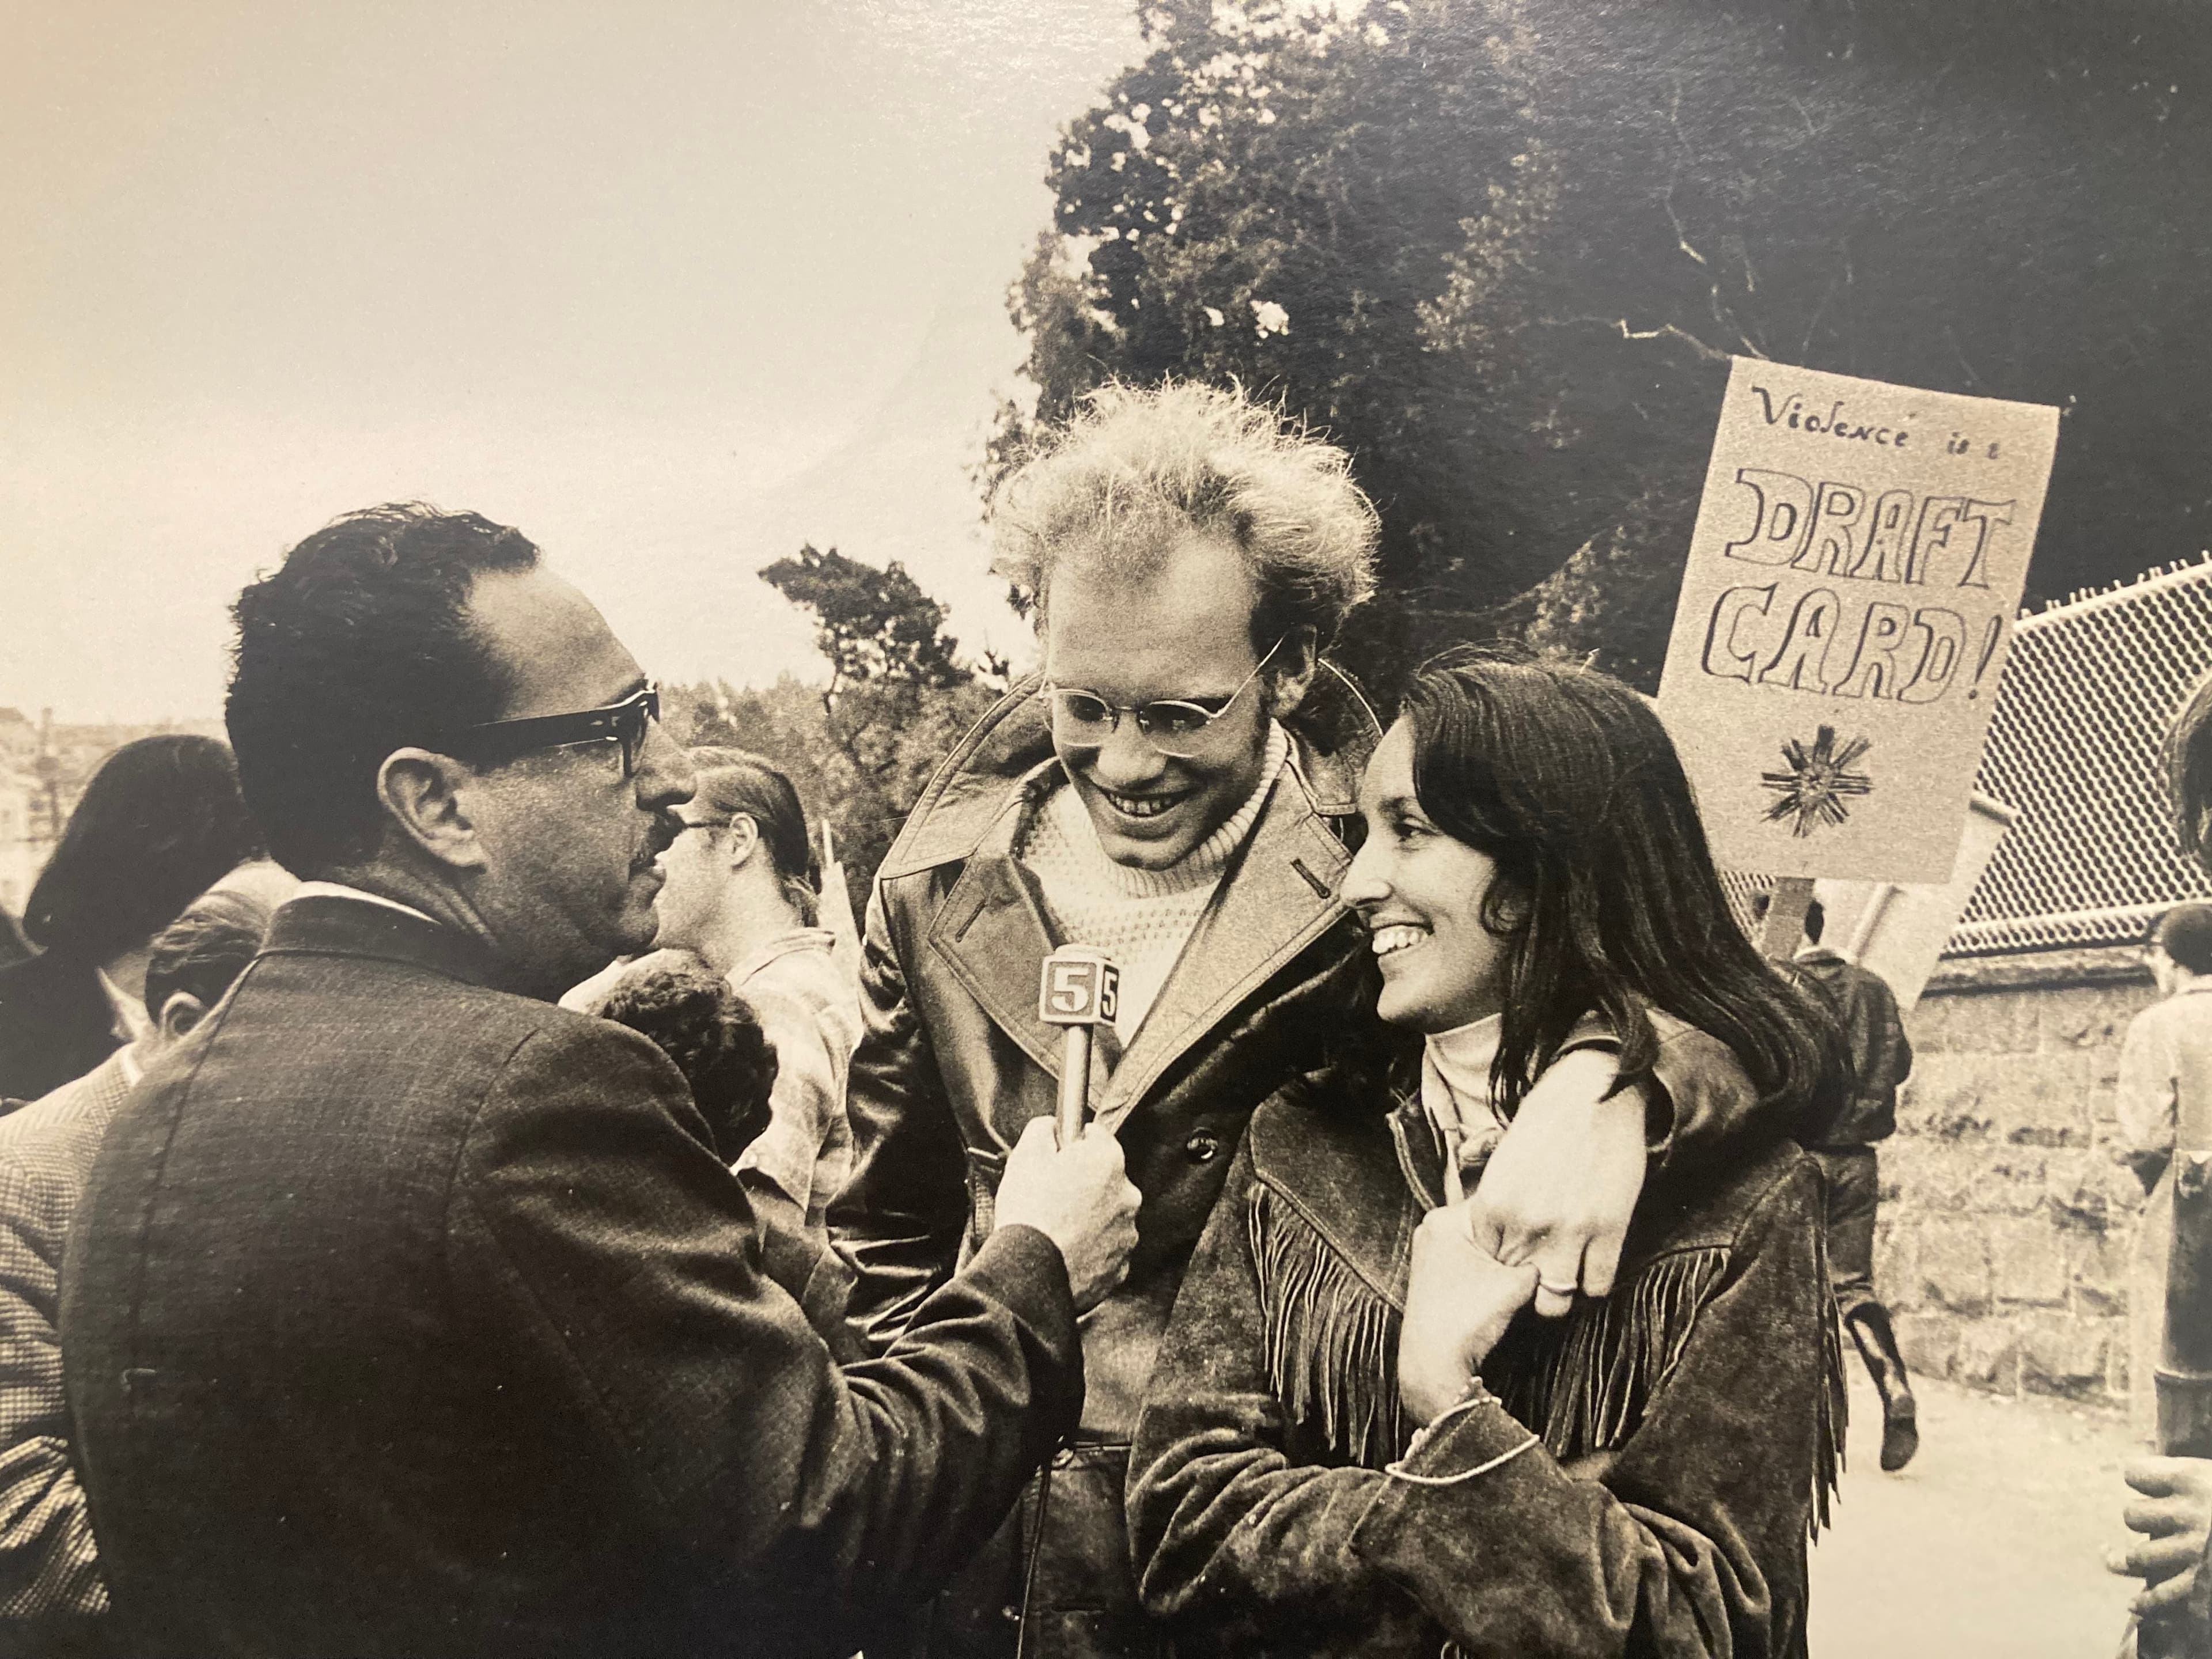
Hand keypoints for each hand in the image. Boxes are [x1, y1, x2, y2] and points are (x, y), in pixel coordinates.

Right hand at [994, 1117, 1141, 1313]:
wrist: (1029, 1273)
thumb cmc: (1028, 1211)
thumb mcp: (1025, 1154)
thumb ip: (1043, 1129)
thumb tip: (1052, 1126)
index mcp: (1108, 1161)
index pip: (1097, 1137)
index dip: (1074, 1145)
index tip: (1058, 1157)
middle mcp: (1128, 1195)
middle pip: (1105, 1179)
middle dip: (1084, 1183)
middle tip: (1052, 1196)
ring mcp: (1127, 1233)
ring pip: (1107, 1215)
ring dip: (1089, 1217)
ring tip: (1057, 1228)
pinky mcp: (1121, 1266)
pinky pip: (1106, 1249)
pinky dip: (1091, 1249)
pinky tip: (1066, 1250)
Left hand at [1397, 1203, 1538, 1425]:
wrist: (1436, 1366)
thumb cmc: (1469, 1319)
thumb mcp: (1516, 1283)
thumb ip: (1541, 1261)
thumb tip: (1559, 1251)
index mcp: (1445, 1220)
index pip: (1498, 1205)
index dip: (1529, 1220)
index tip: (1552, 1232)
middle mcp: (1433, 1230)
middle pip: (1491, 1225)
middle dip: (1518, 1240)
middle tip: (1546, 1250)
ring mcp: (1432, 1253)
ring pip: (1484, 1245)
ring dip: (1506, 1258)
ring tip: (1528, 1271)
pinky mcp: (1437, 1277)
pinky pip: (1473, 1262)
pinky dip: (1491, 1271)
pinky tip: (1509, 1284)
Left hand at [1469, 1050, 1646, 1316]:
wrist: (1592, 1092)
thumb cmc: (1545, 1125)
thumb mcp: (1503, 1165)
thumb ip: (1495, 1207)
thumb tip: (1493, 1245)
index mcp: (1493, 1204)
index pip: (1487, 1265)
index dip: (1502, 1265)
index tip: (1516, 1257)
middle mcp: (1526, 1223)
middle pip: (1517, 1288)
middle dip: (1527, 1285)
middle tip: (1540, 1270)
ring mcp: (1569, 1230)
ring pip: (1556, 1301)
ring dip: (1560, 1291)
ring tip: (1565, 1274)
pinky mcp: (1610, 1230)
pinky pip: (1597, 1286)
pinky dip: (1593, 1281)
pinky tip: (1592, 1262)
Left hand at [2109, 1456, 2211, 1616]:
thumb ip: (2196, 1479)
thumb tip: (2170, 1479)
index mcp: (2192, 1478)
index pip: (2135, 1473)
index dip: (2141, 1478)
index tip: (2147, 1482)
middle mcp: (2185, 1514)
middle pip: (2133, 1515)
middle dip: (2141, 1518)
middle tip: (2153, 1521)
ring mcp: (2191, 1552)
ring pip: (2138, 1556)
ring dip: (2128, 1559)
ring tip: (2115, 1559)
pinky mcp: (2200, 1585)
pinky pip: (2161, 1596)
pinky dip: (2146, 1603)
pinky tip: (2134, 1604)